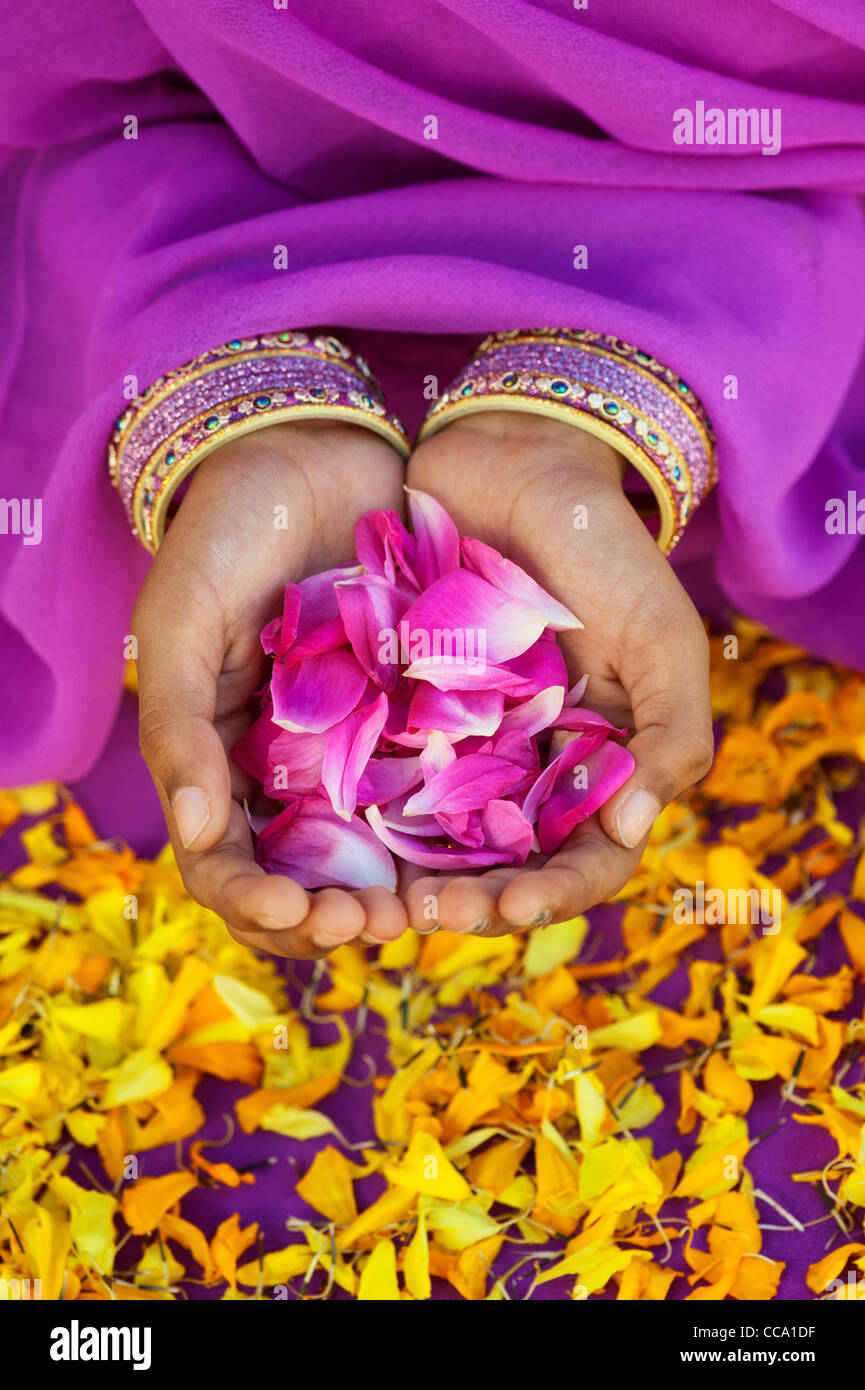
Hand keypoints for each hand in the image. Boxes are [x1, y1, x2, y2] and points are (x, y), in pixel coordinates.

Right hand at [133, 421, 408, 957]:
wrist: (308, 453)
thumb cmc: (224, 535)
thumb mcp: (182, 625)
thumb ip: (179, 728)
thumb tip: (199, 837)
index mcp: (222, 763)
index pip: (229, 864)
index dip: (256, 901)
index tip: (296, 908)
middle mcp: (292, 772)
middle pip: (310, 880)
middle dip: (337, 916)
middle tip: (376, 924)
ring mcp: (360, 750)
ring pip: (381, 852)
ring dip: (403, 894)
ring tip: (434, 908)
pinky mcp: (422, 718)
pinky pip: (439, 790)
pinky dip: (456, 831)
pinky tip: (487, 847)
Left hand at [401, 411, 713, 935]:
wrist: (518, 462)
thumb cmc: (605, 552)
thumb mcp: (662, 640)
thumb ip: (671, 736)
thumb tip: (633, 831)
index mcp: (594, 766)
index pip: (581, 860)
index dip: (551, 894)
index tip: (508, 903)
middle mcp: (524, 769)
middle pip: (499, 865)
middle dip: (466, 900)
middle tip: (424, 914)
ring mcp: (458, 742)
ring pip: (431, 836)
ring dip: (404, 876)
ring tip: (373, 896)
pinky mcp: (397, 707)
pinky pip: (375, 771)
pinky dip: (358, 810)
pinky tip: (328, 829)